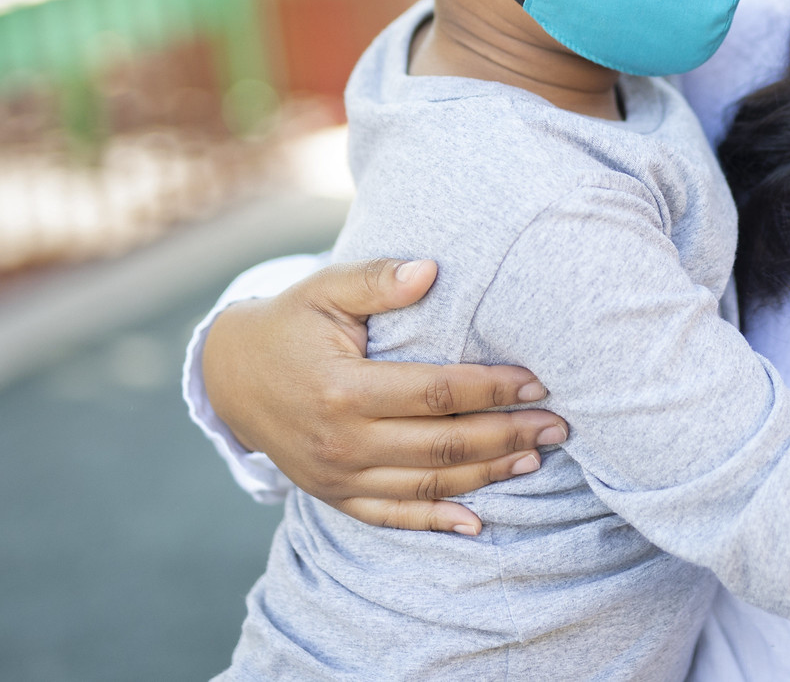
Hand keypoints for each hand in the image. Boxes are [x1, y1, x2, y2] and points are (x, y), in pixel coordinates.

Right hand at [202, 257, 567, 534]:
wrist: (230, 377)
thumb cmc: (290, 323)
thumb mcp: (325, 290)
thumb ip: (377, 280)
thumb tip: (430, 269)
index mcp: (344, 388)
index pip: (437, 392)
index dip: (493, 388)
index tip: (539, 381)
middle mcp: (342, 440)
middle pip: (442, 444)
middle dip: (507, 435)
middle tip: (558, 425)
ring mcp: (337, 475)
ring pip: (426, 483)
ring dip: (486, 474)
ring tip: (535, 457)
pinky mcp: (334, 495)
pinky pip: (391, 515)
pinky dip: (435, 520)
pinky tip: (476, 520)